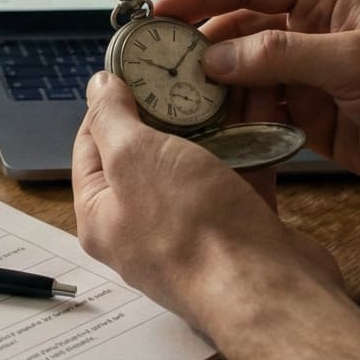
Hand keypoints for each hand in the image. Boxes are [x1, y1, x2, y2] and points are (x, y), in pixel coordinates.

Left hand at [72, 72, 339, 331]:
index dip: (109, 103)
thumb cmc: (192, 229)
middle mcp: (140, 228)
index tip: (133, 69)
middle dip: (165, 110)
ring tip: (223, 83)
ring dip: (211, 125)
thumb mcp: (135, 156)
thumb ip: (112, 118)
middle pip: (146, 154)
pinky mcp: (238, 232)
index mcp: (101, 215)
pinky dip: (248, 148)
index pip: (91, 146)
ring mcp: (192, 232)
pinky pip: (237, 178)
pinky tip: (260, 115)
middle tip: (182, 71)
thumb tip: (97, 86)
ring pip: (196, 165)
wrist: (267, 290)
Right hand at [159, 0, 359, 203]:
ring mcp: (312, 74)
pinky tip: (213, 131)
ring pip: (244, 73)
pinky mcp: (313, 116)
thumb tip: (214, 59)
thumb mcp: (354, 62)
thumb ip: (279, 55)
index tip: (160, 12)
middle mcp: (314, 29)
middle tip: (158, 69)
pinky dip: (236, 119)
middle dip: (200, 45)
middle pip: (238, 27)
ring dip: (215, 87)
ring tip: (179, 105)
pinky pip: (260, 110)